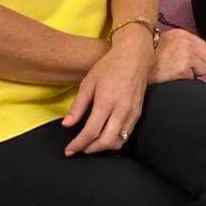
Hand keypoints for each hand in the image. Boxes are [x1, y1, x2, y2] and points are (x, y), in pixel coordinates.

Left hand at [62, 30, 153, 155]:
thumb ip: (78, 106)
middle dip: (90, 149)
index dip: (78, 144)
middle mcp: (121, 110)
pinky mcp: (139, 112)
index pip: (91, 132)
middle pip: (106, 141)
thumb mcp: (89, 82)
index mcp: (106, 102)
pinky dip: (115, 140)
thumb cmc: (110, 66)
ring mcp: (132, 112)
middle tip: (79, 149)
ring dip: (103, 147)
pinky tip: (106, 135)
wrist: (135, 56)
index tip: (69, 150)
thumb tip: (67, 124)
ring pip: (119, 141)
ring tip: (92, 144)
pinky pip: (128, 134)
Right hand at [150, 28, 205, 83]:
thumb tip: (199, 53)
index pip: (205, 47)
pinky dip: (184, 80)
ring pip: (203, 70)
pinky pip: (192, 79)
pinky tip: (173, 77)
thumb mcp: (168, 41)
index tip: (191, 61)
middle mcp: (186, 43)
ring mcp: (186, 56)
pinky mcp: (183, 70)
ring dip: (192, 73)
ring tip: (177, 72)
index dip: (199, 56)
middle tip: (185, 68)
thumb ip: (184, 43)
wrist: (135, 65)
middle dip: (199, 65)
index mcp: (183, 35)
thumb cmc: (150, 56)